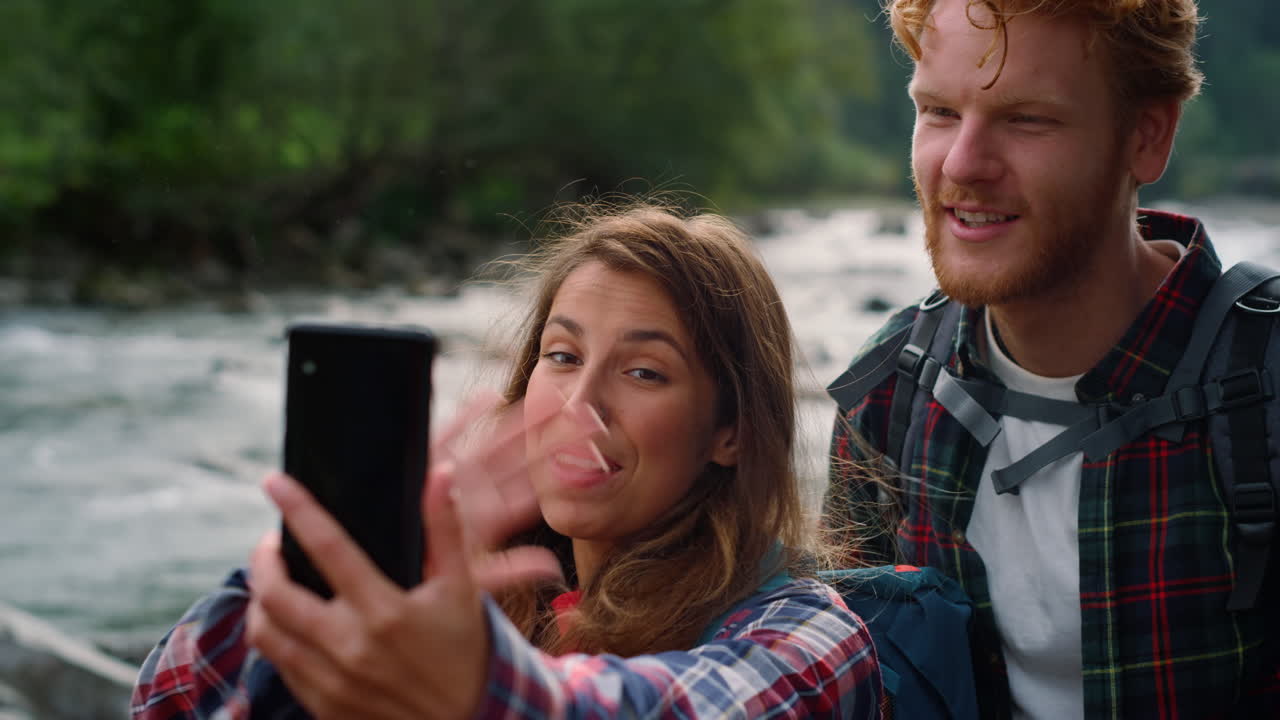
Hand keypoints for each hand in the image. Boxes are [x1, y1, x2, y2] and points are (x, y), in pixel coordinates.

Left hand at [245, 392, 600, 717]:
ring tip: (271, 581)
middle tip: (270, 544)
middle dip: (262, 560)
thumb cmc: (463, 650)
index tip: (274, 481)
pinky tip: (285, 622)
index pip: (328, 547)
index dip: (297, 509)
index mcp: (385, 611)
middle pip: (276, 594)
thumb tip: (439, 472)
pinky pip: (277, 664)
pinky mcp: (321, 705)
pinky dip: (273, 635)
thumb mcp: (460, 588)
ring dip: (259, 599)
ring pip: (264, 632)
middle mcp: (350, 646)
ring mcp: (330, 680)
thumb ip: (445, 529)